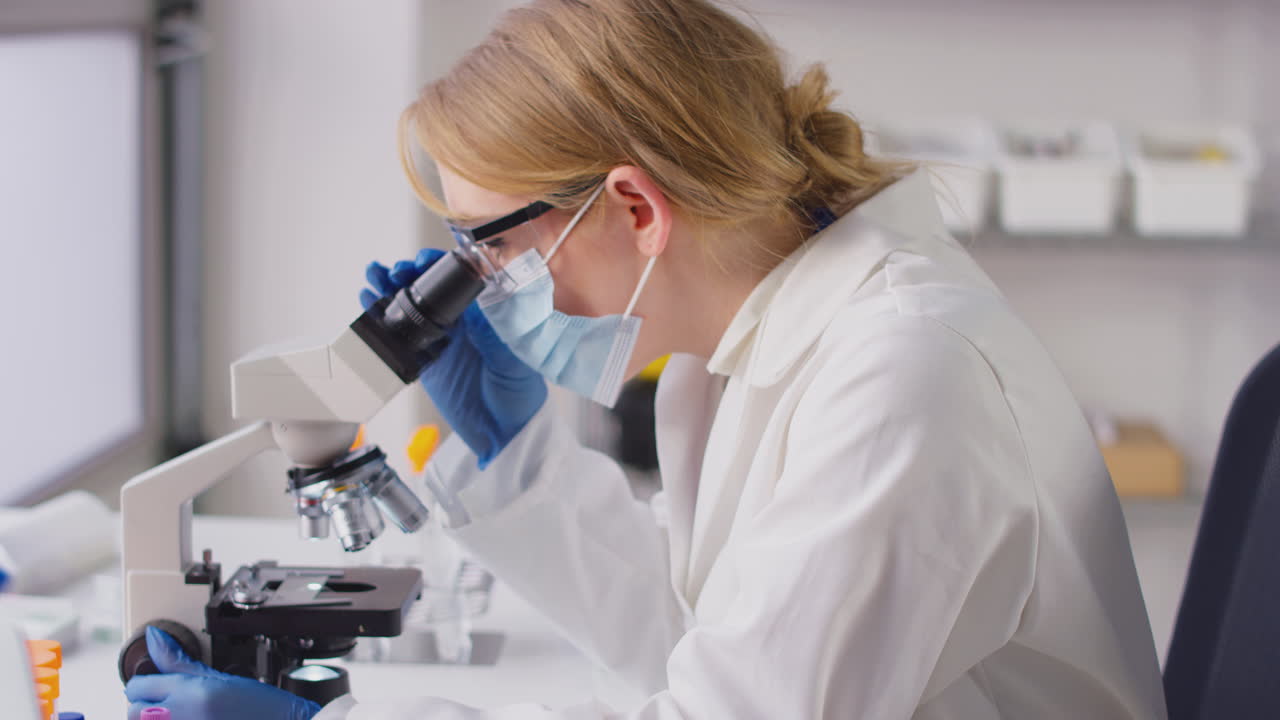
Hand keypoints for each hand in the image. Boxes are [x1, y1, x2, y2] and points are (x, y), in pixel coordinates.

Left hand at [125, 626, 320, 719]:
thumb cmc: (257, 706)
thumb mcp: (218, 676)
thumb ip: (178, 660)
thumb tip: (154, 636)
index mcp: (186, 692)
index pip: (136, 686)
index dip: (147, 683)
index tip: (160, 685)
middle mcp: (175, 716)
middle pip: (133, 710)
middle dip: (147, 705)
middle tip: (173, 703)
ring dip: (156, 719)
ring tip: (182, 715)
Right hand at [362, 249, 546, 467]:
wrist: (503, 433)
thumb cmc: (519, 394)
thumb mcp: (512, 358)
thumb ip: (495, 332)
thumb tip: (479, 301)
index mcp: (484, 315)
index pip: (458, 279)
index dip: (438, 265)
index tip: (424, 261)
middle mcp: (460, 321)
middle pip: (428, 286)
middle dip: (408, 272)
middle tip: (395, 271)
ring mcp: (439, 339)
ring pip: (409, 305)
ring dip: (389, 287)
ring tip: (374, 276)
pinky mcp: (422, 360)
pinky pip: (398, 334)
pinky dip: (380, 315)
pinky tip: (367, 300)